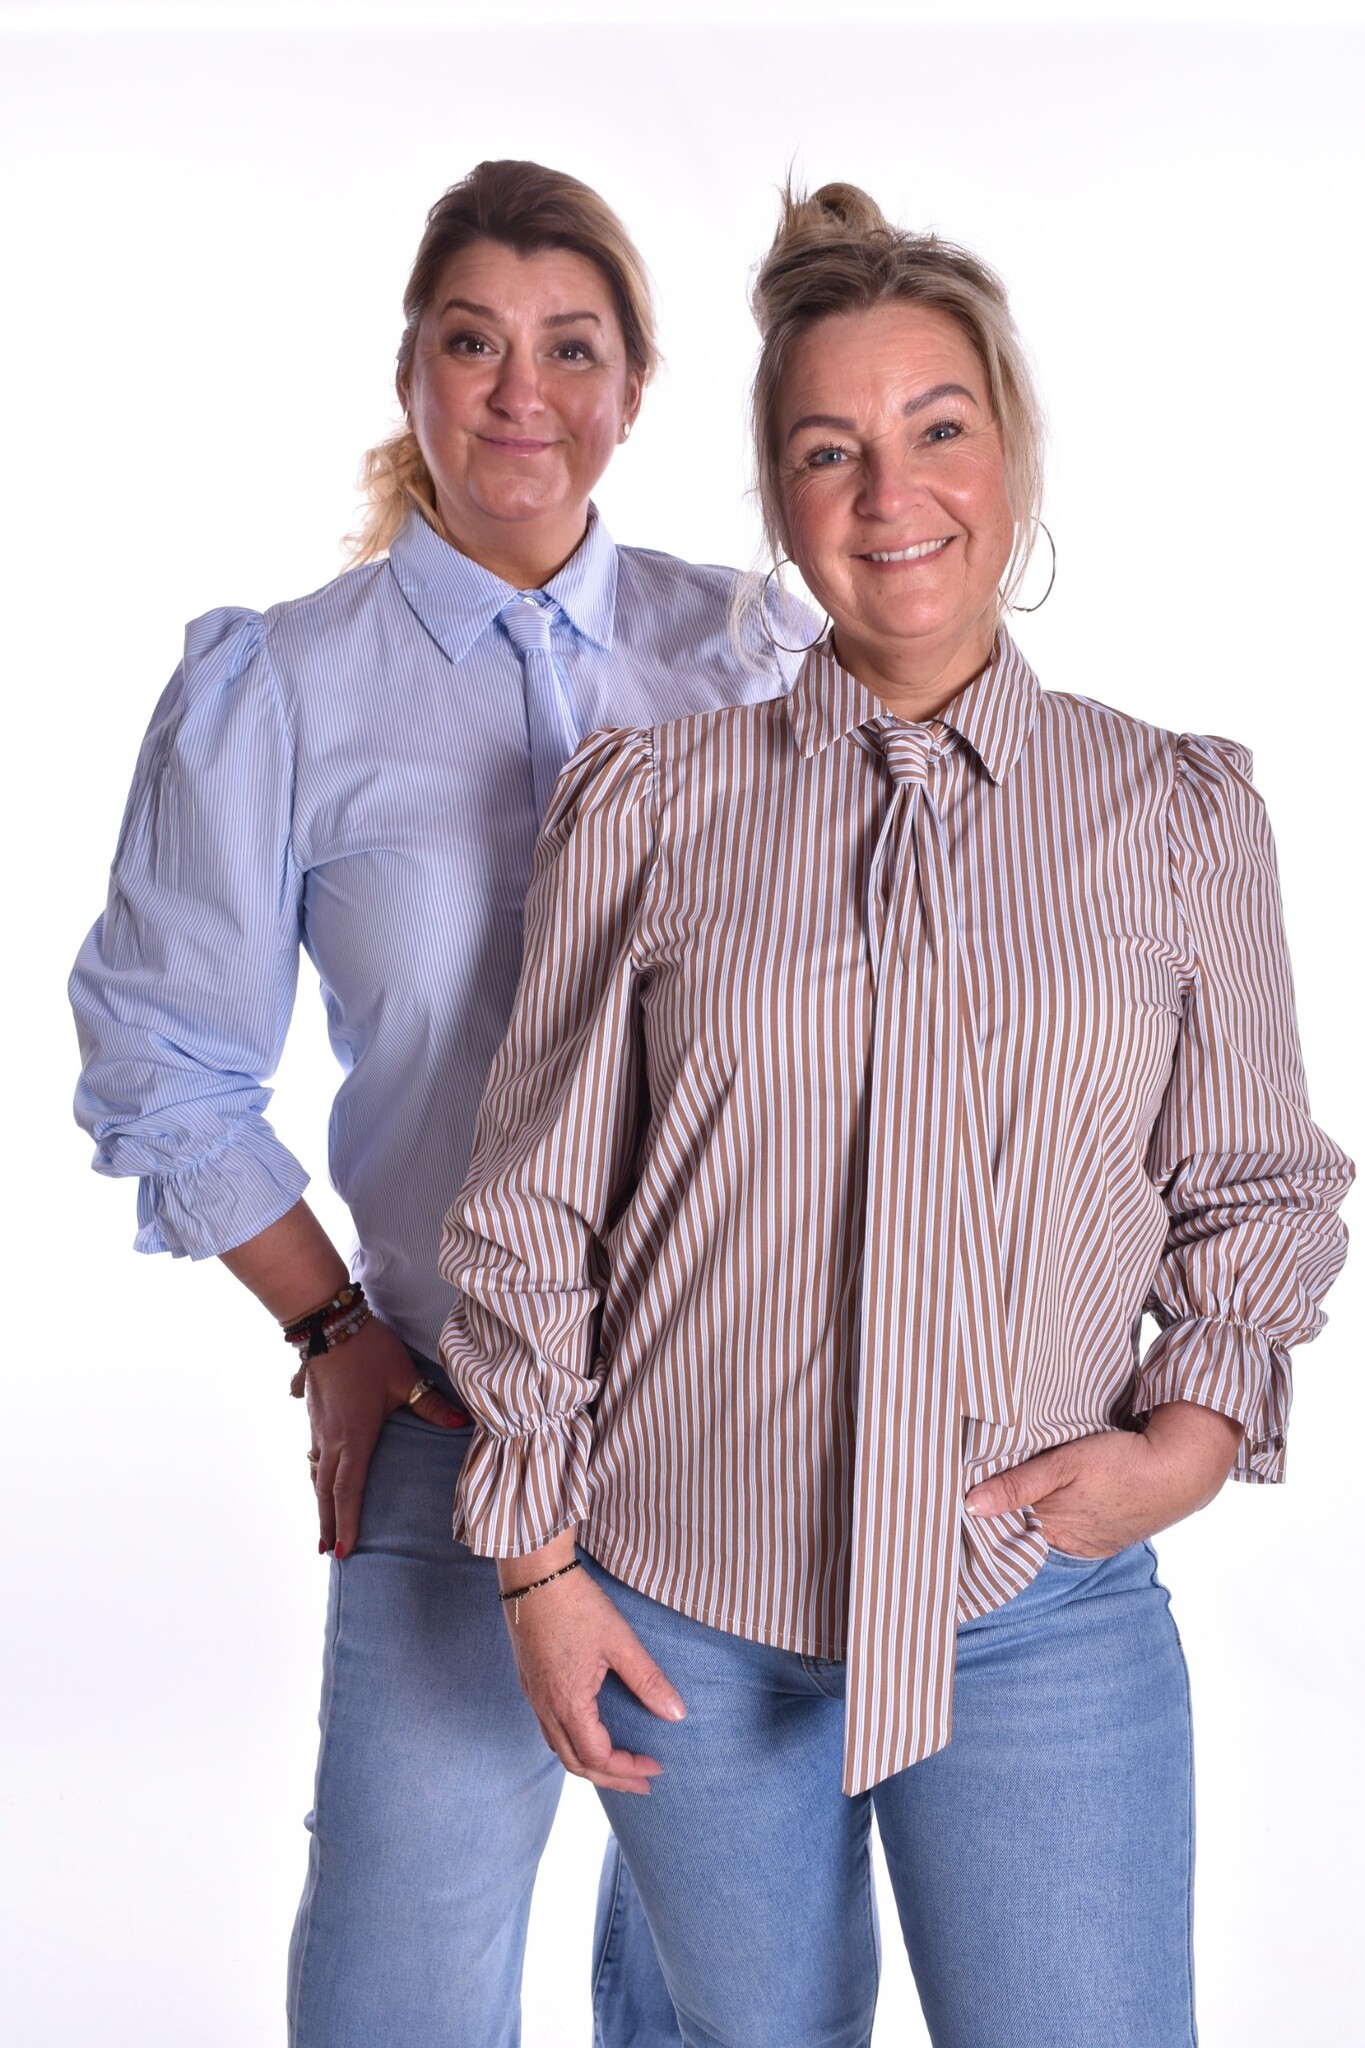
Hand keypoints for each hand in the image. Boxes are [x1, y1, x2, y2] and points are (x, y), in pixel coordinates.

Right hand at [305, 1316, 465, 1558]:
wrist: (329, 1324)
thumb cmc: (369, 1353)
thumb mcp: (406, 1380)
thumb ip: (433, 1407)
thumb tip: (462, 1426)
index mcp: (354, 1439)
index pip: (349, 1492)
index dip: (346, 1523)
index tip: (342, 1551)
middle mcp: (332, 1440)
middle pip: (325, 1491)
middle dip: (327, 1523)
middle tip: (326, 1551)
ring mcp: (319, 1428)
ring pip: (316, 1474)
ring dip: (320, 1502)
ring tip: (323, 1525)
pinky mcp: (314, 1415)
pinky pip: (314, 1455)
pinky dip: (317, 1476)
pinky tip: (320, 1477)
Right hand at [499, 1542, 686, 1795]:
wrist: (532, 1575)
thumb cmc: (575, 1604)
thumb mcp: (619, 1641)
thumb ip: (648, 1680)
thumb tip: (677, 1715)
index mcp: (567, 1702)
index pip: (598, 1756)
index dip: (628, 1768)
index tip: (656, 1766)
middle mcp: (545, 1707)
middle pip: (576, 1762)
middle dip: (611, 1778)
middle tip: (642, 1783)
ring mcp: (533, 1695)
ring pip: (559, 1748)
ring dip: (590, 1763)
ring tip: (619, 1765)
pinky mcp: (530, 1682)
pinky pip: (549, 1729)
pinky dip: (573, 1743)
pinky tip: (589, 1732)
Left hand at [964, 1402, 1243, 1558]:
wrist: (1179, 1470)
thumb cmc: (1121, 1463)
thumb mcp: (1063, 1465)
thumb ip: (1017, 1485)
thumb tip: (971, 1505)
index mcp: (1054, 1532)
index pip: (1006, 1530)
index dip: (989, 1514)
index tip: (966, 1498)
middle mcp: (1071, 1545)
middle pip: (1026, 1530)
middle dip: (1009, 1513)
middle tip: (987, 1486)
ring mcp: (1091, 1543)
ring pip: (1050, 1528)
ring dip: (1038, 1512)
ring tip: (1021, 1489)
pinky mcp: (1108, 1536)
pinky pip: (1074, 1528)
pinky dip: (1063, 1515)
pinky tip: (1062, 1497)